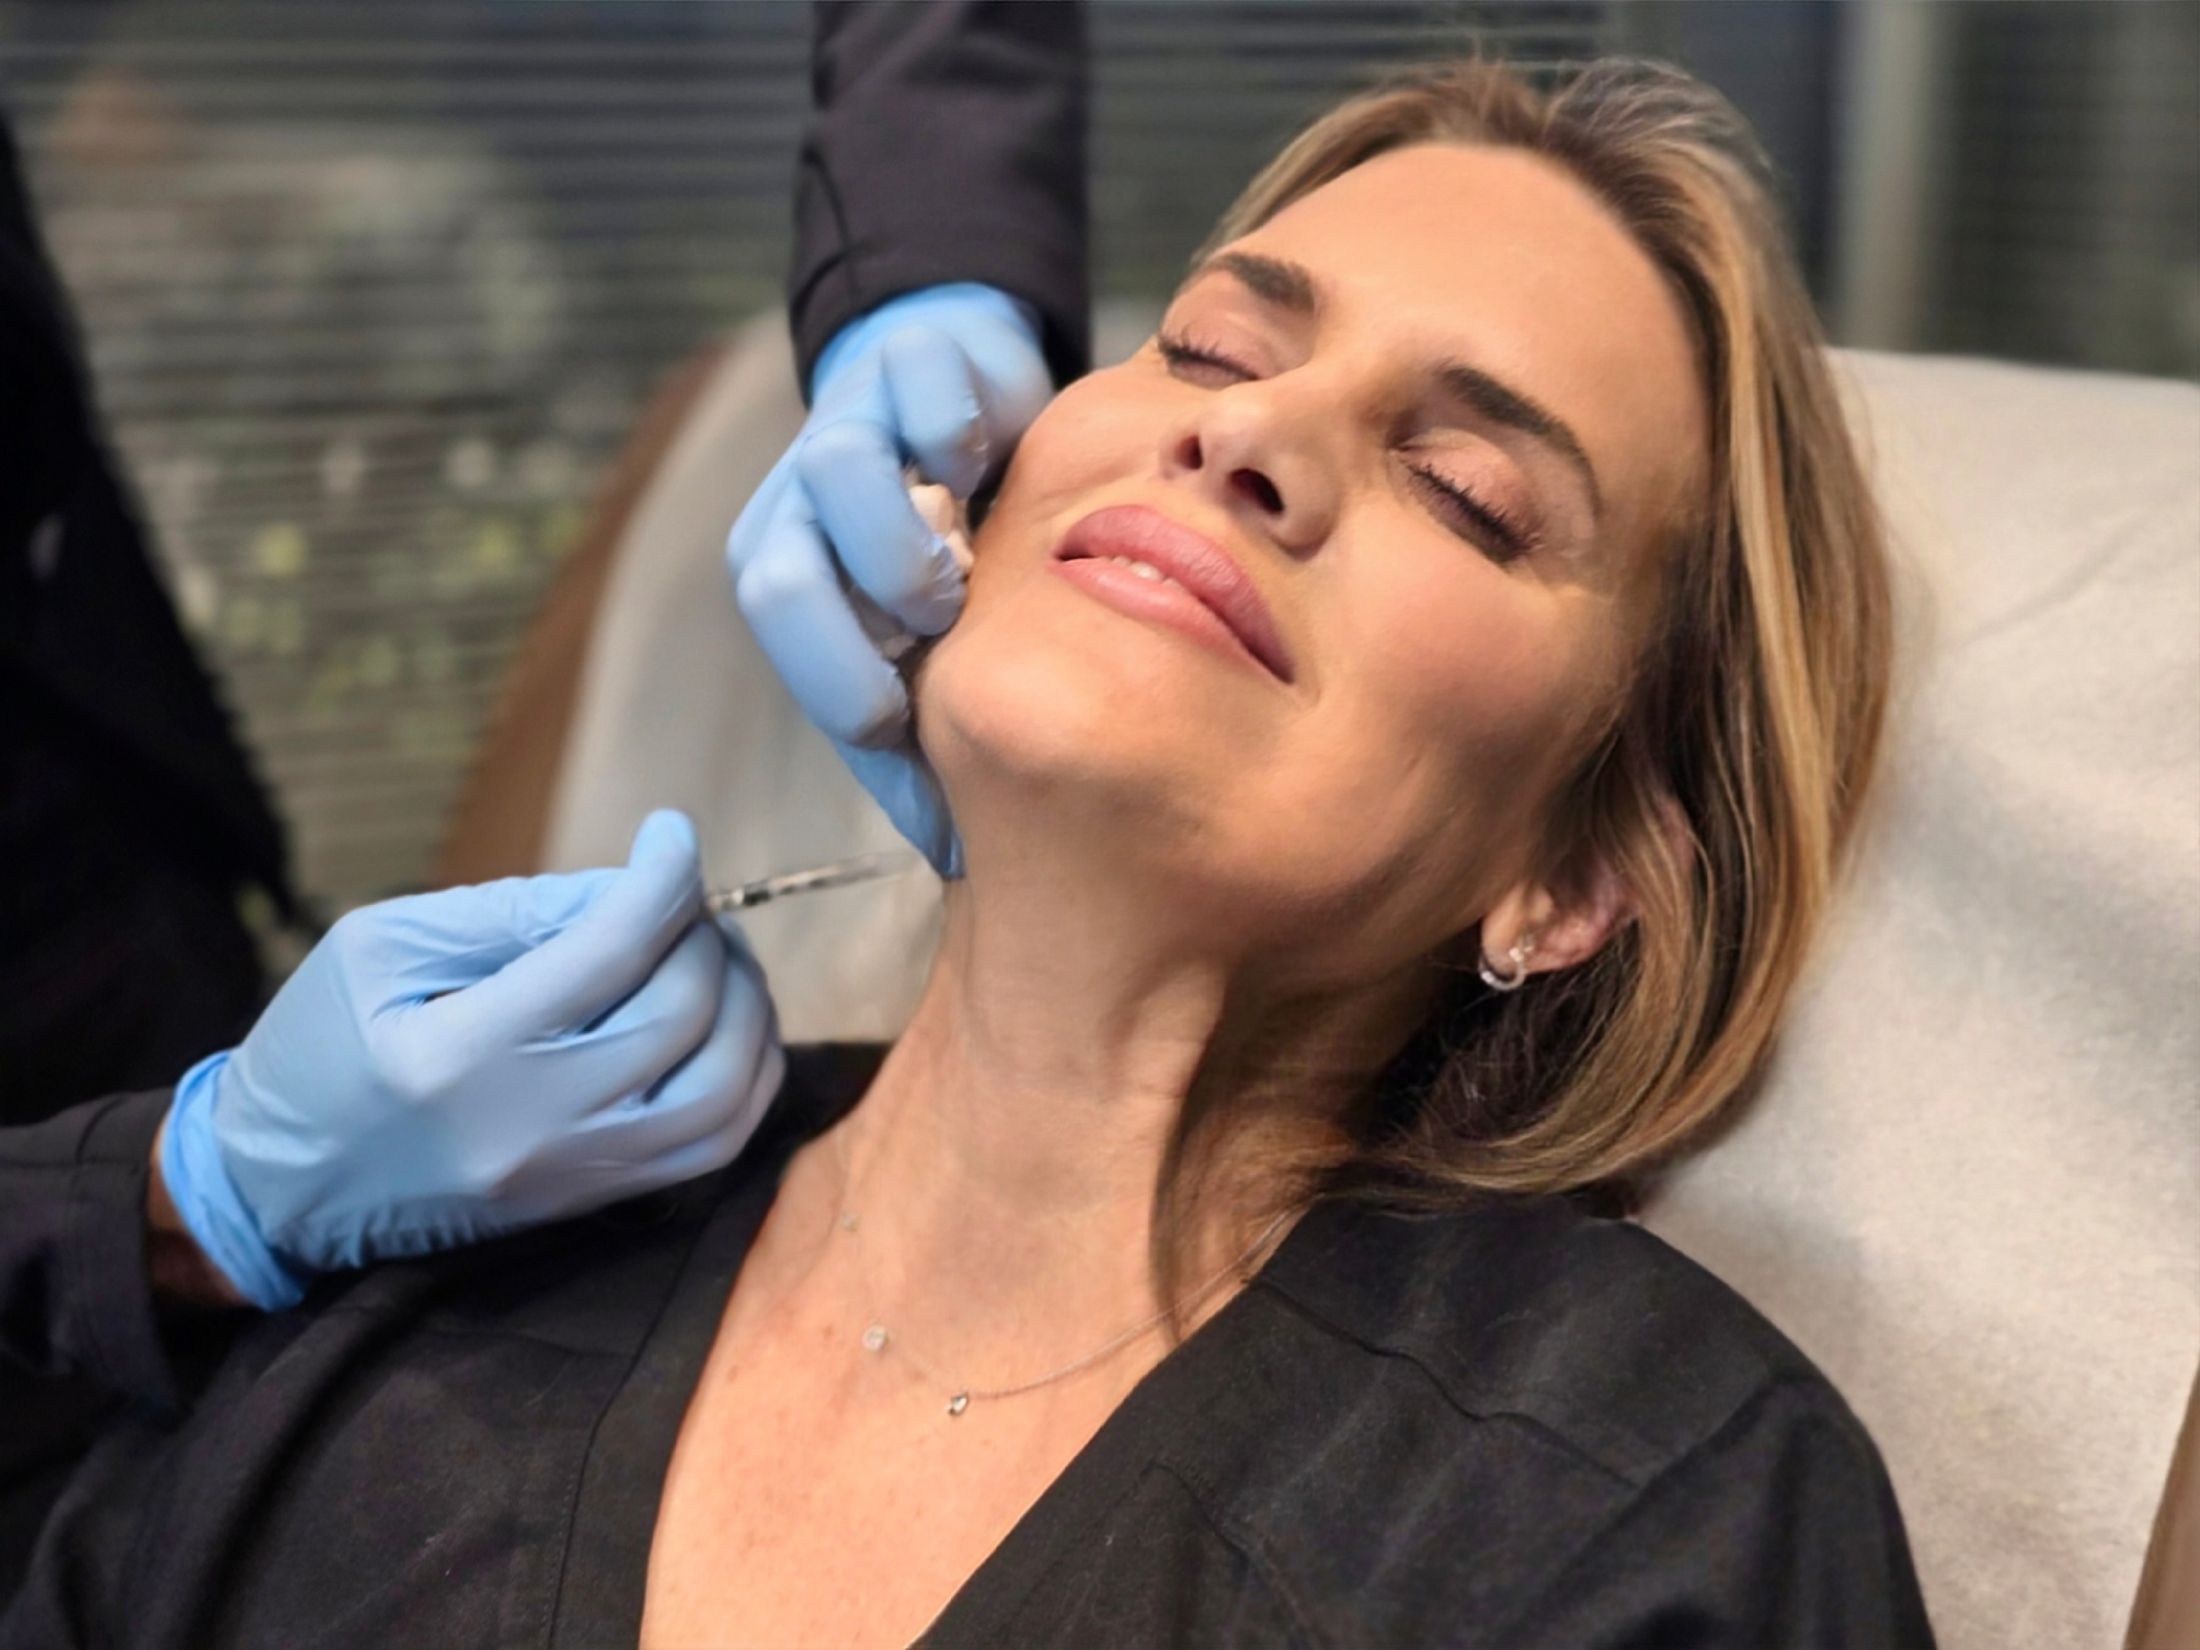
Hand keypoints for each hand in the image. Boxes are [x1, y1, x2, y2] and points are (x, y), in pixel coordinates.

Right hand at [157, 811, 785, 1310]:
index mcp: (462, 1053)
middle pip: (679, 1015)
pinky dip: (746, 1073)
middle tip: (682, 899)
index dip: (663, 878)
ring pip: (721, 1089)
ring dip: (747, 1007)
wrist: (277, 1187)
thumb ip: (510, 912)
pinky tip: (728, 1024)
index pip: (610, 952)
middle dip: (703, 937)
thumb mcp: (381, 947)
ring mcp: (569, 1175)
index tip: (673, 832)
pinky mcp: (590, 1202)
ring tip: (715, 957)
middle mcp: (531, 1124)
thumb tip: (631, 889)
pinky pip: (714, 1145)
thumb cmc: (320, 1047)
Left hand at [727, 282, 1052, 879]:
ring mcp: (849, 420)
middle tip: (946, 629)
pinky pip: (918, 383)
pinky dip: (958, 431)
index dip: (855, 691)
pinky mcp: (913, 359)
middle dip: (866, 621)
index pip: (785, 645)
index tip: (928, 715)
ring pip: (837, 472)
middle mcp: (795, 503)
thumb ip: (927, 750)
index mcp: (785, 577)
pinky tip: (995, 466)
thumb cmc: (954, 563)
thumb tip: (957, 856)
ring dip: (908, 539)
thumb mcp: (933, 658)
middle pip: (777, 572)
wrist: (976, 411)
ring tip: (971, 564)